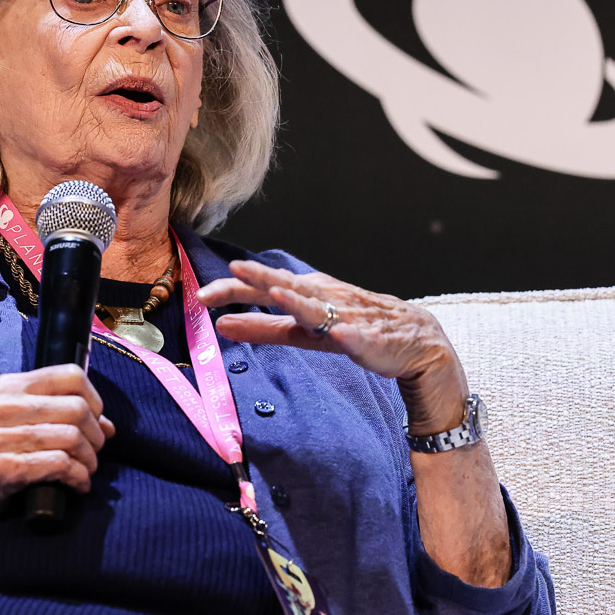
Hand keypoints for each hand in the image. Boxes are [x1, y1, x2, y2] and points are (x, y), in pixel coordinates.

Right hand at [0, 364, 113, 543]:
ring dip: (89, 459)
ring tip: (86, 470)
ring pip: (72, 437)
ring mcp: (1, 437)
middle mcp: (3, 406)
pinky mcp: (5, 468)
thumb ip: (58, 414)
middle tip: (94, 452)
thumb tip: (110, 426)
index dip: (94, 399)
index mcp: (8, 387)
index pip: (70, 375)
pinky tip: (77, 485)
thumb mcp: (15, 421)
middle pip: (77, 409)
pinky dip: (78, 477)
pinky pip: (60, 465)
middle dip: (96, 435)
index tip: (96, 421)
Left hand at [195, 260, 467, 433]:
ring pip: (322, 307)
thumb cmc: (352, 328)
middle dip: (260, 280)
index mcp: (306, 294)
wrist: (413, 340)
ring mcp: (350, 316)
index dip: (235, 290)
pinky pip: (361, 337)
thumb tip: (221, 325)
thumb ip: (264, 328)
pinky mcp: (374, 338)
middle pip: (289, 287)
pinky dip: (350, 334)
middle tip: (231, 274)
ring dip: (300, 299)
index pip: (265, 288)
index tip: (201, 294)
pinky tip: (339, 334)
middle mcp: (325, 298)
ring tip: (277, 294)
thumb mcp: (303, 330)